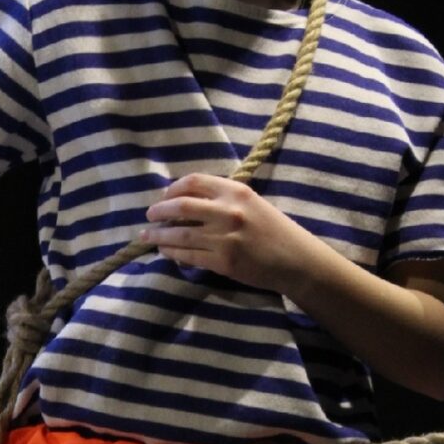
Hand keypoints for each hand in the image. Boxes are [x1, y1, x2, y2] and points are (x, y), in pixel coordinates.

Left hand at [141, 174, 316, 293]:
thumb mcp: (252, 203)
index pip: (194, 182)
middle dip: (159, 211)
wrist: (296, 260)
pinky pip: (189, 255)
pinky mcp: (223, 262)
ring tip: (147, 236)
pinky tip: (165, 251)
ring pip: (180, 233)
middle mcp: (228, 211)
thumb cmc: (275, 230)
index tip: (164, 197)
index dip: (172, 189)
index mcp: (235, 191)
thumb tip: (187, 201)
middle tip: (149, 215)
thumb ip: (224, 199)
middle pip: (180, 206)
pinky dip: (173, 252)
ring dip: (159, 235)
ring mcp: (224, 238)